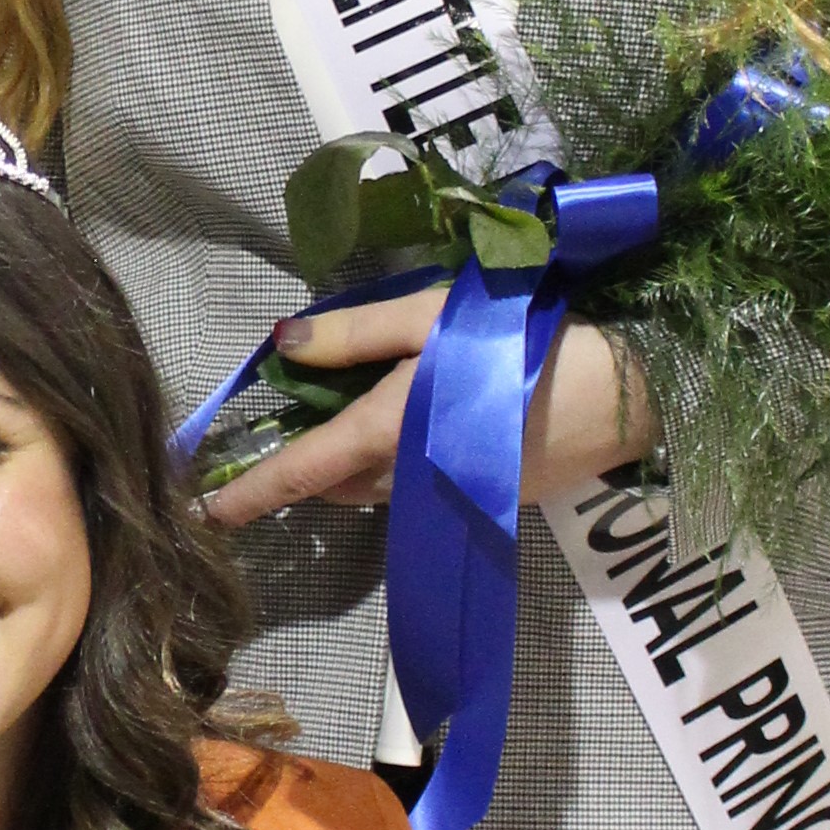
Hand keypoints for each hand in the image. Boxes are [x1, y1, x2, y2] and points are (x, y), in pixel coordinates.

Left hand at [202, 290, 649, 527]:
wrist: (628, 395)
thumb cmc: (520, 343)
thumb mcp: (431, 316)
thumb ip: (352, 332)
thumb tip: (282, 342)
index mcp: (385, 435)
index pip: (297, 474)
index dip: (246, 494)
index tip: (202, 512)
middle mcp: (405, 481)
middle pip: (331, 484)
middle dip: (299, 470)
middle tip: (273, 436)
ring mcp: (444, 497)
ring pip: (370, 489)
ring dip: (344, 467)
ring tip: (332, 421)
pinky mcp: (478, 499)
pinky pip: (411, 489)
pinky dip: (388, 465)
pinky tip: (404, 423)